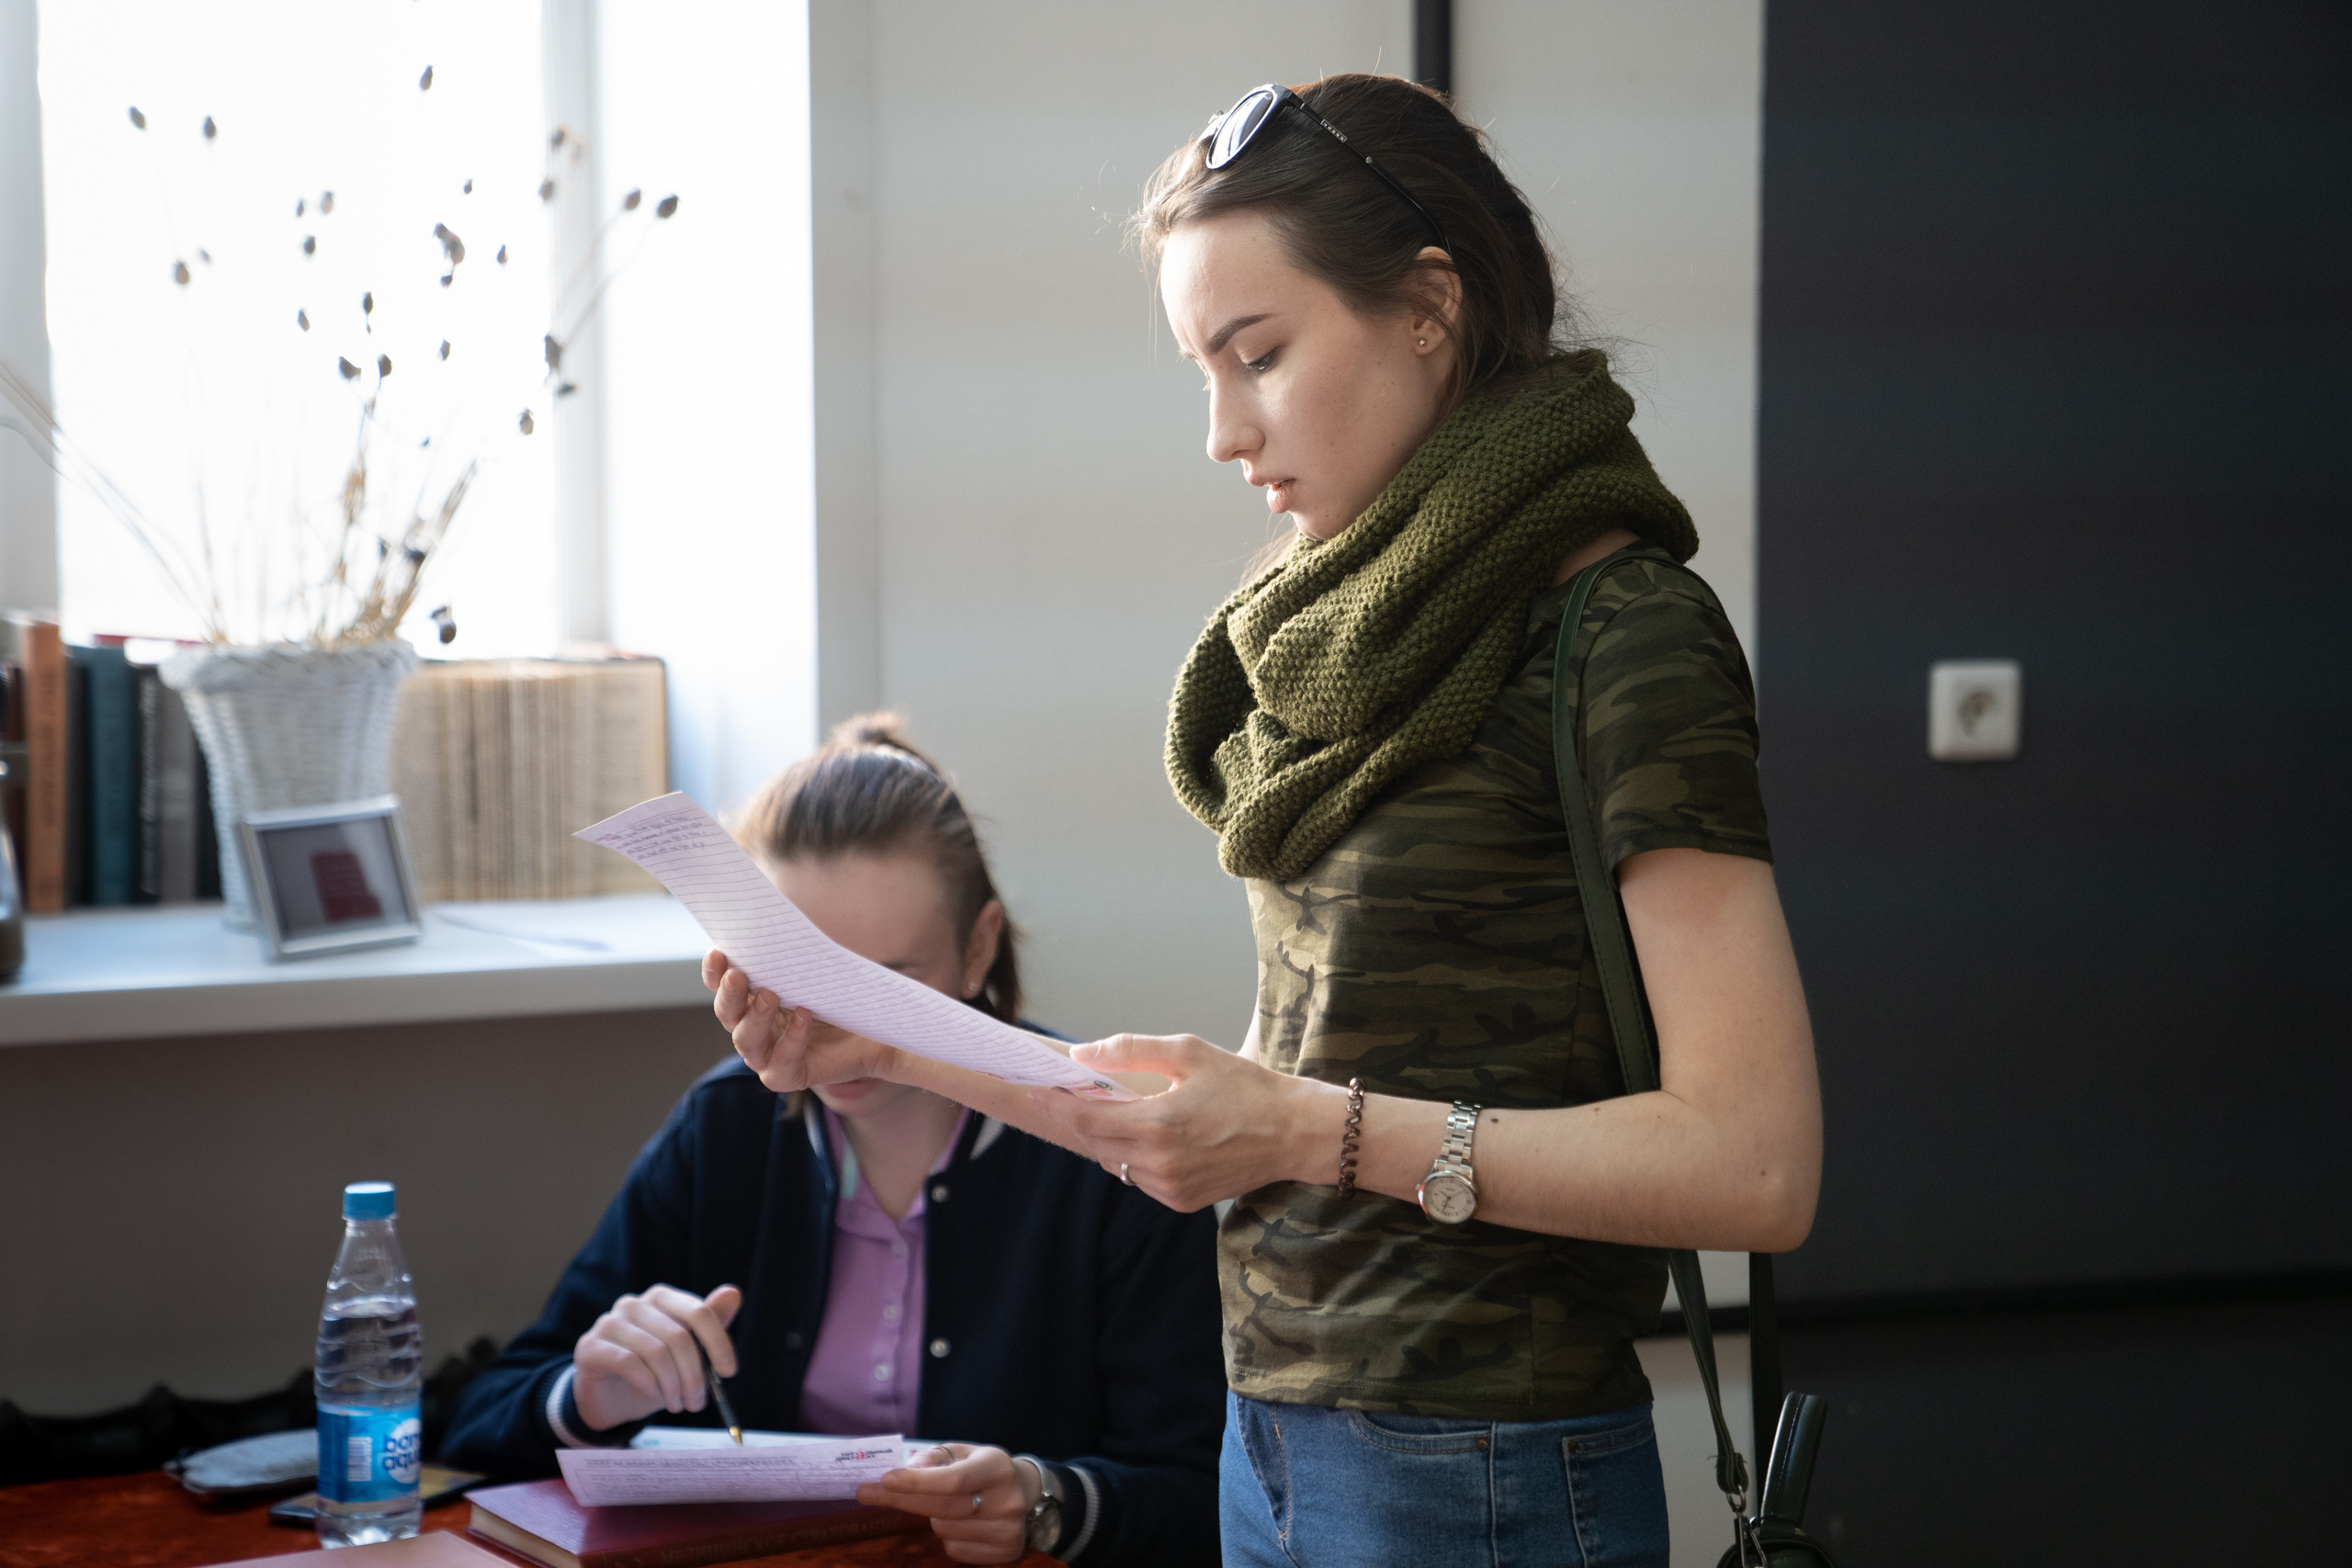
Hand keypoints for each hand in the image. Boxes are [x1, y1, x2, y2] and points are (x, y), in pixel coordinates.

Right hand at [571, 1283, 740, 1431]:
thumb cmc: (653, 1372)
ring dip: (673, 1385)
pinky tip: (654, 1395)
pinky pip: (629, 1363)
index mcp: (661, 1298)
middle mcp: (634, 1304)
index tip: (729, 1372)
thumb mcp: (687, 1354)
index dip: (718, 1343)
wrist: (609, 1399)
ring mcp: (609, 1322)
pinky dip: (649, 1383)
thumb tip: (733, 1293)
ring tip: (677, 1404)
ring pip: (656, 1352)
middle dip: (694, 1375)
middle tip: (697, 1402)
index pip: (698, 1312)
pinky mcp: (590, 1346)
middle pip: (678, 1336)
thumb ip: (709, 1325)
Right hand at [702, 949, 899, 1092]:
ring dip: (755, 1018)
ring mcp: (767, 1055)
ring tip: (770, 995)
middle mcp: (752, 1029)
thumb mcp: (815, 968)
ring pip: (745, 1042)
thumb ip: (792, 953)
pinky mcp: (787, 1076)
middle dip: (729, 994)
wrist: (875, 1026)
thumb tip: (778, 924)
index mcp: (751, 1001)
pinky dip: (791, 1039)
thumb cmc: (839, 993)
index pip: (722, 987)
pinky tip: (805, 1015)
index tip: (717, 952)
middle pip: (727, 1014)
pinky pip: (780, 1062)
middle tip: (738, 975)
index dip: (714, 972)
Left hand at [856, 1442, 1036, 1564]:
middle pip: (941, 1508)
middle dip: (902, 1499)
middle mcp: (1007, 1500)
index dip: (916, 1482)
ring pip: (943, 1530)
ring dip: (933, 1517)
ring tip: (948, 1504)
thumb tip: (909, 1469)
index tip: (884, 1480)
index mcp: (997, 1466)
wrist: (1023, 1492)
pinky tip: (961, 1523)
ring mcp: (1007, 1530)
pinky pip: (954, 1549)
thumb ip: (935, 1457)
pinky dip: (948, 1536)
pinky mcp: (1004, 1553)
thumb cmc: (982, 1469)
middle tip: (867, 1492)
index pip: (952, 1480)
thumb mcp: (962, 1452)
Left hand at [1025, 1033, 1339, 1211]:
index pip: (1086, 1118)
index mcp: (1158, 1124)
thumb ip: (1132, 1051)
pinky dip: (1133, 1158)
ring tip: (1111, 1112)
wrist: (1294, 1133)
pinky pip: (1140, 1179)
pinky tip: (1148, 1137)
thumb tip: (1082, 1054)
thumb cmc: (1246, 1086)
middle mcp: (1159, 1163)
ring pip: (1115, 1163)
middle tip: (1062, 1095)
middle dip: (1075, 1118)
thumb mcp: (1190, 1053)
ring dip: (1106, 1139)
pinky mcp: (1182, 1202)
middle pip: (1093, 1143)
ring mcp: (1170, 1188)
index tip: (1034, 1089)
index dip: (1056, 1103)